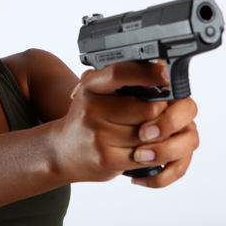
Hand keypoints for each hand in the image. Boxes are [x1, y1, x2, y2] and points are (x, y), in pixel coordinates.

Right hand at [52, 61, 198, 186]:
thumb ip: (119, 81)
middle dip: (160, 112)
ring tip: (147, 133)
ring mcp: (97, 134)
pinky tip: (141, 149)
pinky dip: (149, 153)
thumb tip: (157, 68)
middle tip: (159, 114)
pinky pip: (144, 155)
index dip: (147, 73)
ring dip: (156, 135)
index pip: (119, 73)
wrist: (61, 150)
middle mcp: (91, 108)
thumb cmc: (87, 119)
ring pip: (149, 133)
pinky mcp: (106, 158)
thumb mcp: (95, 93)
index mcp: (90, 87)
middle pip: (148, 108)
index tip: (164, 75)